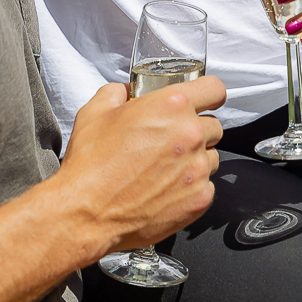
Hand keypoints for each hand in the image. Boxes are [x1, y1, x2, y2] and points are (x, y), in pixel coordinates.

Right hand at [56, 75, 224, 257]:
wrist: (87, 212)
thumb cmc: (91, 163)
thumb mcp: (95, 111)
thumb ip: (117, 93)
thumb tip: (125, 92)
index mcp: (171, 106)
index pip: (214, 89)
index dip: (208, 93)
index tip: (204, 100)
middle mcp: (191, 134)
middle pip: (213, 125)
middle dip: (195, 129)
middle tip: (170, 139)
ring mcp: (198, 169)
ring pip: (212, 156)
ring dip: (195, 158)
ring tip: (165, 167)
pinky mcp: (199, 199)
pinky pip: (206, 186)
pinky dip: (190, 186)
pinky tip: (165, 188)